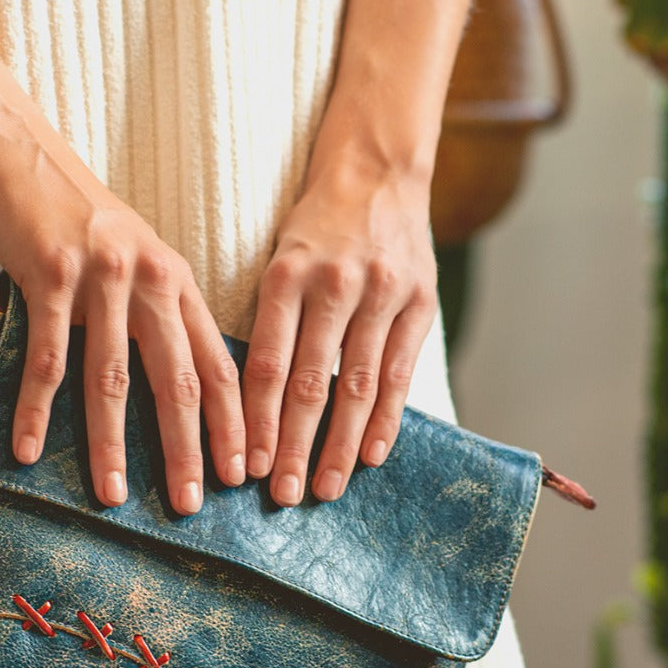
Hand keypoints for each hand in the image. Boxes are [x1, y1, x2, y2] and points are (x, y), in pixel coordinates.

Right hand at [0, 99, 245, 513]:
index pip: (220, 365)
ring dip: (111, 444)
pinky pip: (46, 357)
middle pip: (178, 381)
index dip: (235, 423)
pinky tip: (28, 449)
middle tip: (191, 504)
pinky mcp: (49, 275)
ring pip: (112, 378)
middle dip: (188, 449)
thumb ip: (158, 309)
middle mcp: (150, 280)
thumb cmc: (75, 211)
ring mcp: (102, 278)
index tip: (242, 474)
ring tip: (111, 496)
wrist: (13, 146)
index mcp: (177, 281)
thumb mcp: (136, 254)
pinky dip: (36, 408)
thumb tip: (181, 377)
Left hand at [243, 164, 438, 504]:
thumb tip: (248, 405)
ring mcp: (381, 293)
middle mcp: (334, 285)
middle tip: (282, 496)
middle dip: (294, 446)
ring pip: (358, 386)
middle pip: (310, 383)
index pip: (266, 364)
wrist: (377, 172)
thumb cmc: (317, 230)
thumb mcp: (280, 261)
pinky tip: (371, 456)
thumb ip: (272, 323)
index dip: (256, 421)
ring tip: (326, 488)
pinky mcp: (419, 301)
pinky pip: (399, 372)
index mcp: (286, 275)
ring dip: (340, 445)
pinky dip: (385, 419)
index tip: (248, 467)